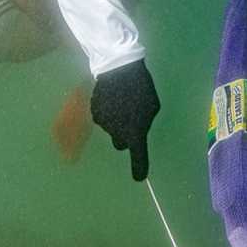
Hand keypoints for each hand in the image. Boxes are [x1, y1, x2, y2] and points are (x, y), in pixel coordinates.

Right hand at [91, 59, 160, 180]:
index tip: (139, 178)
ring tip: (122, 101)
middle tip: (131, 119)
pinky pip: (104, 118)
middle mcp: (117, 132)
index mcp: (135, 132)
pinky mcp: (94, 113)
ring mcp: (103, 123)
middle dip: (125, 136)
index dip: (139, 167)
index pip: (138, 155)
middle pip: (121, 142)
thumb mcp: (152, 107)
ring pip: (112, 128)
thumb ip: (144, 123)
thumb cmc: (140, 88)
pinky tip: (112, 97)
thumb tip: (135, 129)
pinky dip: (108, 112)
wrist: (117, 68)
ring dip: (117, 120)